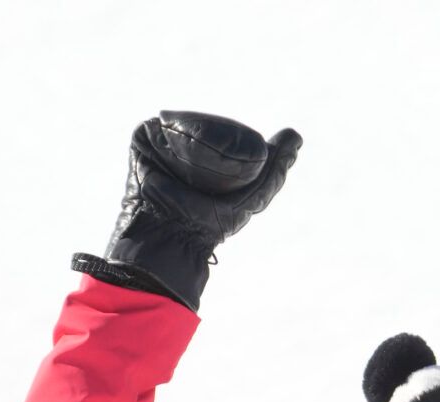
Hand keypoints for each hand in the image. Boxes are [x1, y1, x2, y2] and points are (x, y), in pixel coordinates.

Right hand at [74, 111, 302, 311]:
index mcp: (210, 150)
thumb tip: (295, 135)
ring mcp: (163, 135)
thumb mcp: (254, 194)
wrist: (176, 237)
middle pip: (218, 130)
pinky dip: (185, 147)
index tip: (233, 188)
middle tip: (215, 190)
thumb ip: (276, 166)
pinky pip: (172, 126)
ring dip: (207, 157)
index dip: (241, 158)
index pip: (234, 136)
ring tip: (196, 183)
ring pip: (197, 127)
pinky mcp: (145, 135)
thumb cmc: (211, 222)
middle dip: (225, 159)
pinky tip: (181, 170)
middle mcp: (186, 139)